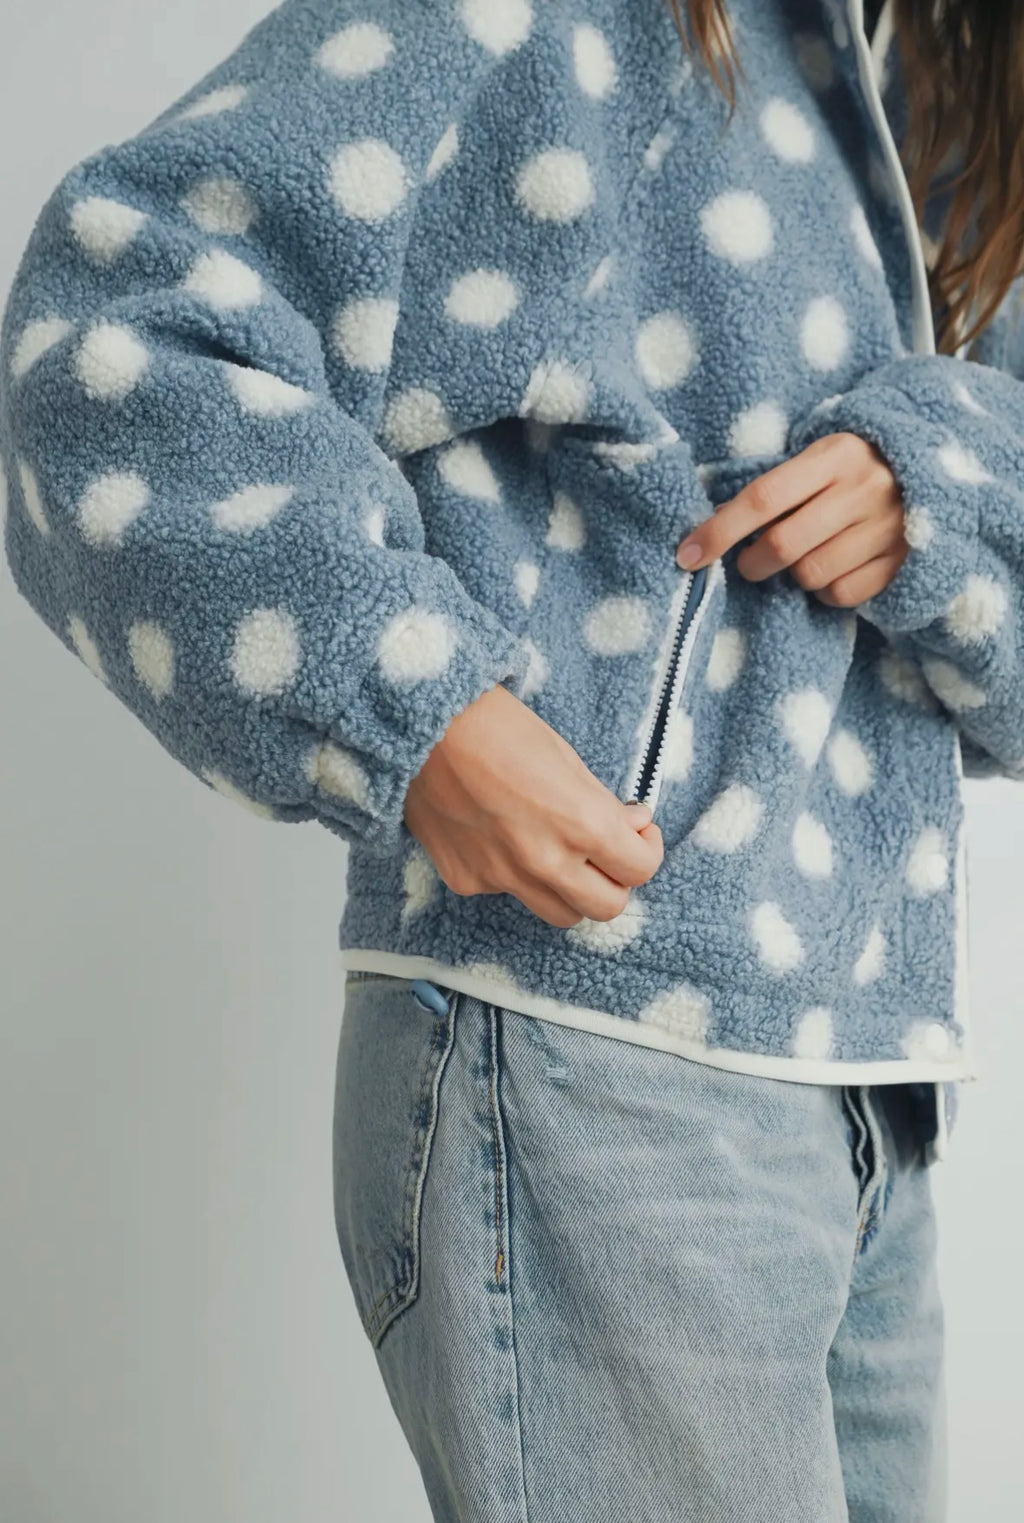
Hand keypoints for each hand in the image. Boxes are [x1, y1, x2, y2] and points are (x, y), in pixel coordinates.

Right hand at [404, 683, 663, 928]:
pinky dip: (515, 874)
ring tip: (559, 852)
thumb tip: (629, 825)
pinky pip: (506, 892)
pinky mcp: (466, 879)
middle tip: (606, 851)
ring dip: (571, 891)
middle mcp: (544, 863)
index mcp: (580, 824)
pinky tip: (500, 835)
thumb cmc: (496, 725)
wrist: (419, 724)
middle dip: (615, 880)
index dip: (646, 850)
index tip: (636, 832)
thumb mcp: (565, 756)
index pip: (639, 870)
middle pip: (606, 907)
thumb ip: (600, 802)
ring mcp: (502, 877)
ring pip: (559, 913)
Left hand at [676, 432, 908, 605]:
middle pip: (782, 545)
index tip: (687, 555)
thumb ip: (776, 486)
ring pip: (811, 575)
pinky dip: (827, 591)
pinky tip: (835, 568)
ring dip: (794, 576)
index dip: (719, 531)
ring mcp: (887, 527)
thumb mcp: (819, 458)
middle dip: (752, 564)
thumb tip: (711, 527)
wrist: (940, 471)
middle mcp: (863, 489)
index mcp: (834, 455)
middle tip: (749, 564)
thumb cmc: (854, 469)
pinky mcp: (902, 562)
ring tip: (803, 558)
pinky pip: (841, 594)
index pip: (762, 498)